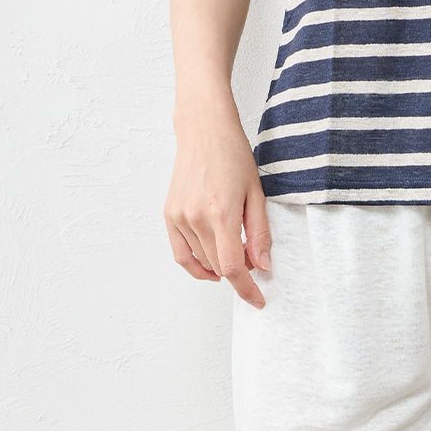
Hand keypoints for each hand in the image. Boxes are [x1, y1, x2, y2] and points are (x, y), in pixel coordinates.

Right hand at [163, 104, 270, 308]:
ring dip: (220, 266)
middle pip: (218, 266)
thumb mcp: (257, 195)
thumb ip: (259, 234)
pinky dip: (196, 265)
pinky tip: (211, 266)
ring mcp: (179, 217)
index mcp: (221, 213)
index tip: (257, 300)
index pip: (232, 267)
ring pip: (201, 261)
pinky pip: (181, 253)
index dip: (246, 289)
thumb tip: (262, 267)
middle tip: (253, 259)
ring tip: (235, 250)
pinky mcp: (169, 214)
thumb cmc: (234, 157)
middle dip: (239, 272)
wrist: (204, 130)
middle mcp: (195, 218)